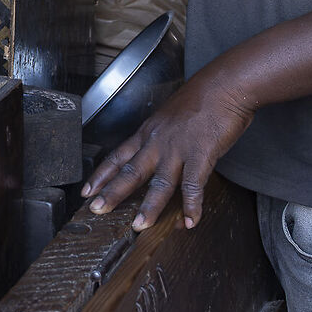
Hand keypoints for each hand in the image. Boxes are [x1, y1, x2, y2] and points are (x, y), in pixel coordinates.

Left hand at [82, 71, 254, 230]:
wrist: (224, 85)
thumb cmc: (201, 99)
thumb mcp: (170, 116)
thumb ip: (162, 136)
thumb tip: (159, 153)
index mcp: (148, 133)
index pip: (117, 156)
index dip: (101, 175)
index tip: (86, 190)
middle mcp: (157, 142)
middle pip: (130, 172)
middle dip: (112, 193)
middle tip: (96, 210)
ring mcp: (178, 149)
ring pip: (159, 183)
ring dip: (150, 208)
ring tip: (140, 226)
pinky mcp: (201, 154)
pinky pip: (193, 185)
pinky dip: (193, 206)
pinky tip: (190, 222)